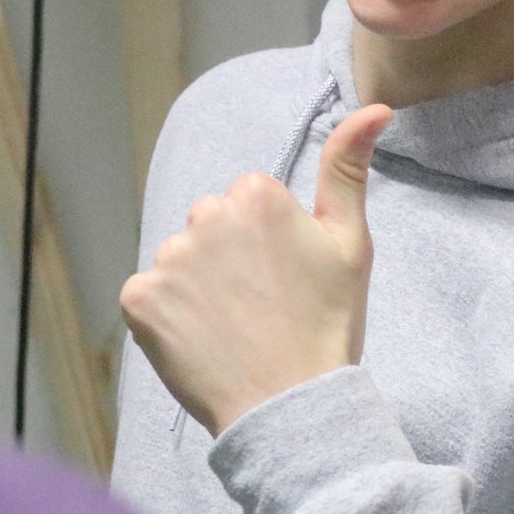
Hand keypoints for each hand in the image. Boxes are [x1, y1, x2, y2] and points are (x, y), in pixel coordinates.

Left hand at [119, 105, 391, 434]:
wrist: (291, 405)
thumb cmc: (327, 326)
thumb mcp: (351, 243)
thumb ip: (348, 168)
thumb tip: (375, 107)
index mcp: (255, 195)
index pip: (250, 204)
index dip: (270, 243)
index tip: (287, 279)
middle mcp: (205, 216)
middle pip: (211, 227)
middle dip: (230, 258)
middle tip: (264, 306)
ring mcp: (167, 259)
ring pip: (181, 262)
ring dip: (198, 288)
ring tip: (235, 328)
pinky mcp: (139, 300)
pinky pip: (150, 298)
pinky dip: (168, 319)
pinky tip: (203, 341)